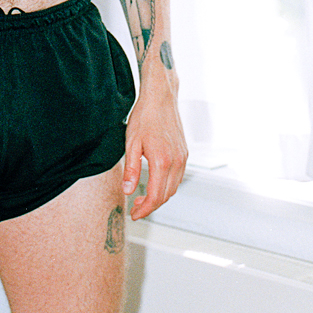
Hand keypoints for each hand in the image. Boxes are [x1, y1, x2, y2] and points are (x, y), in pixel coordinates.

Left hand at [121, 74, 187, 220]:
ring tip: (141, 197)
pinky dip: (166, 186)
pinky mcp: (184, 153)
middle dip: (150, 206)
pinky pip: (177, 177)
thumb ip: (131, 169)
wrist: (161, 98)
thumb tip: (128, 190)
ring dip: (159, 197)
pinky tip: (153, 183)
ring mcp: (183, 158)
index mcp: (162, 161)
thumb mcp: (131, 143)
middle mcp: (177, 162)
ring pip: (173, 188)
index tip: (134, 214)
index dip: (145, 209)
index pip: (156, 196)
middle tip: (135, 208)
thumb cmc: (144, 117)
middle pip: (166, 196)